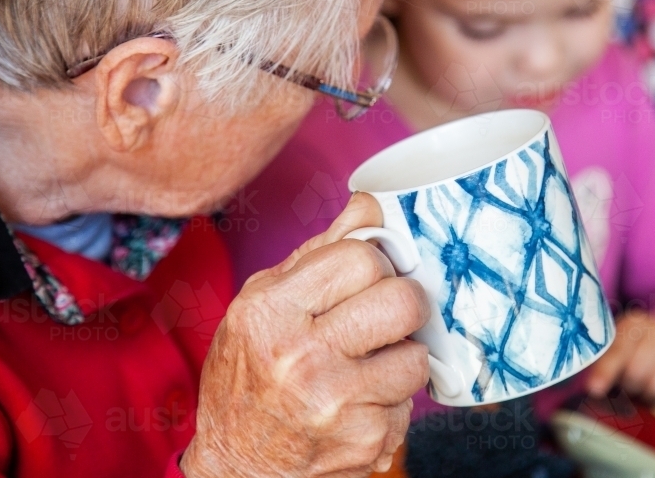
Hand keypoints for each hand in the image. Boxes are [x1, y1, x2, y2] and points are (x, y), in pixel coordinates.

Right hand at [182, 193, 430, 477]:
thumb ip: (319, 253)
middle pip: (402, 300)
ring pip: (416, 355)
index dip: (374, 262)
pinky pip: (410, 403)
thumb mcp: (263, 303)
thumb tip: (371, 204)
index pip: (361, 256)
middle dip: (402, 303)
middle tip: (384, 315)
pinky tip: (359, 403)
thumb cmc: (248, 375)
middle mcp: (301, 357)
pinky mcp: (366, 442)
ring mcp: (336, 404)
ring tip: (366, 364)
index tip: (367, 277)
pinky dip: (392, 400)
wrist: (237, 468)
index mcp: (270, 311)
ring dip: (400, 357)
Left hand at [585, 311, 654, 405]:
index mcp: (633, 324)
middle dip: (630, 385)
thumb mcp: (618, 351)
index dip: (605, 371)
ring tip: (648, 386)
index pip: (617, 350)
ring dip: (650, 394)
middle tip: (631, 384)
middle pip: (637, 372)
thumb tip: (594, 388)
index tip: (594, 389)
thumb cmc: (638, 352)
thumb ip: (604, 366)